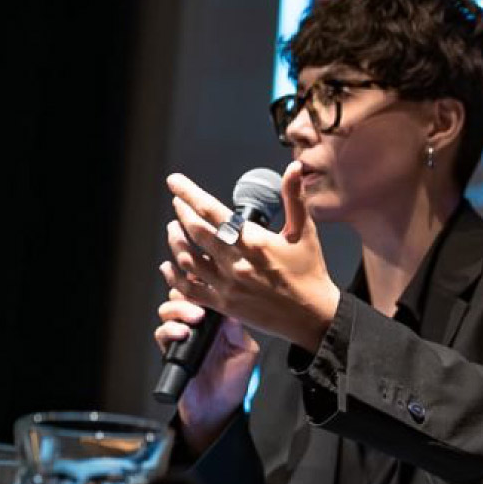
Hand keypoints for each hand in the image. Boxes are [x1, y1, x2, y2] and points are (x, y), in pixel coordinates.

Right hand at [153, 293, 259, 442]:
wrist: (217, 409)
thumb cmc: (234, 380)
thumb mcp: (245, 352)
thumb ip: (238, 330)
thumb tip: (232, 308)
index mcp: (219, 321)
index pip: (208, 294)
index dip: (204, 283)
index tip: (207, 276)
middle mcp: (199, 325)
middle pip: (184, 295)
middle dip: (188, 292)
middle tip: (201, 302)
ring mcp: (184, 336)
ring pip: (169, 310)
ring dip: (179, 309)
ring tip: (194, 318)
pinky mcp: (171, 351)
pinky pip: (162, 333)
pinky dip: (169, 330)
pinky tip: (182, 333)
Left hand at [162, 163, 341, 355]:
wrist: (312, 315)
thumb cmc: (310, 271)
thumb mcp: (304, 231)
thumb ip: (294, 197)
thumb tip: (294, 168)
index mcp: (255, 242)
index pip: (213, 212)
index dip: (189, 194)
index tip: (174, 182)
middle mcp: (237, 263)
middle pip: (196, 232)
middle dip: (182, 213)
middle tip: (177, 203)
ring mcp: (228, 285)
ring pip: (188, 259)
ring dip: (176, 241)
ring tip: (173, 229)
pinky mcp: (224, 305)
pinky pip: (189, 289)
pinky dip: (174, 276)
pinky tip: (170, 265)